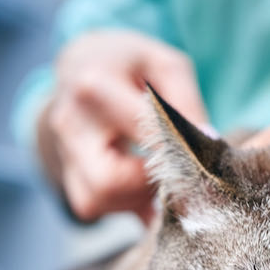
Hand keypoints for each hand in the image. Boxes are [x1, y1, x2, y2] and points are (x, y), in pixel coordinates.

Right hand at [41, 30, 208, 221]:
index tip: (202, 154)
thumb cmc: (131, 64)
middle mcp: (70, 123)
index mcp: (93, 85)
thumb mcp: (166, 66)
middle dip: (148, 184)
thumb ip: (188, 104)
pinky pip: (91, 205)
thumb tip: (206, 144)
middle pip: (109, 181)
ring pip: (98, 200)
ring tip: (156, 170)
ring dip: (135, 196)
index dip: (178, 149)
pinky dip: (120, 203)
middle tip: (171, 168)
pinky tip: (138, 181)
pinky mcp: (66, 173)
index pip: (141, 131)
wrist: (82, 64)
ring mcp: (63, 151)